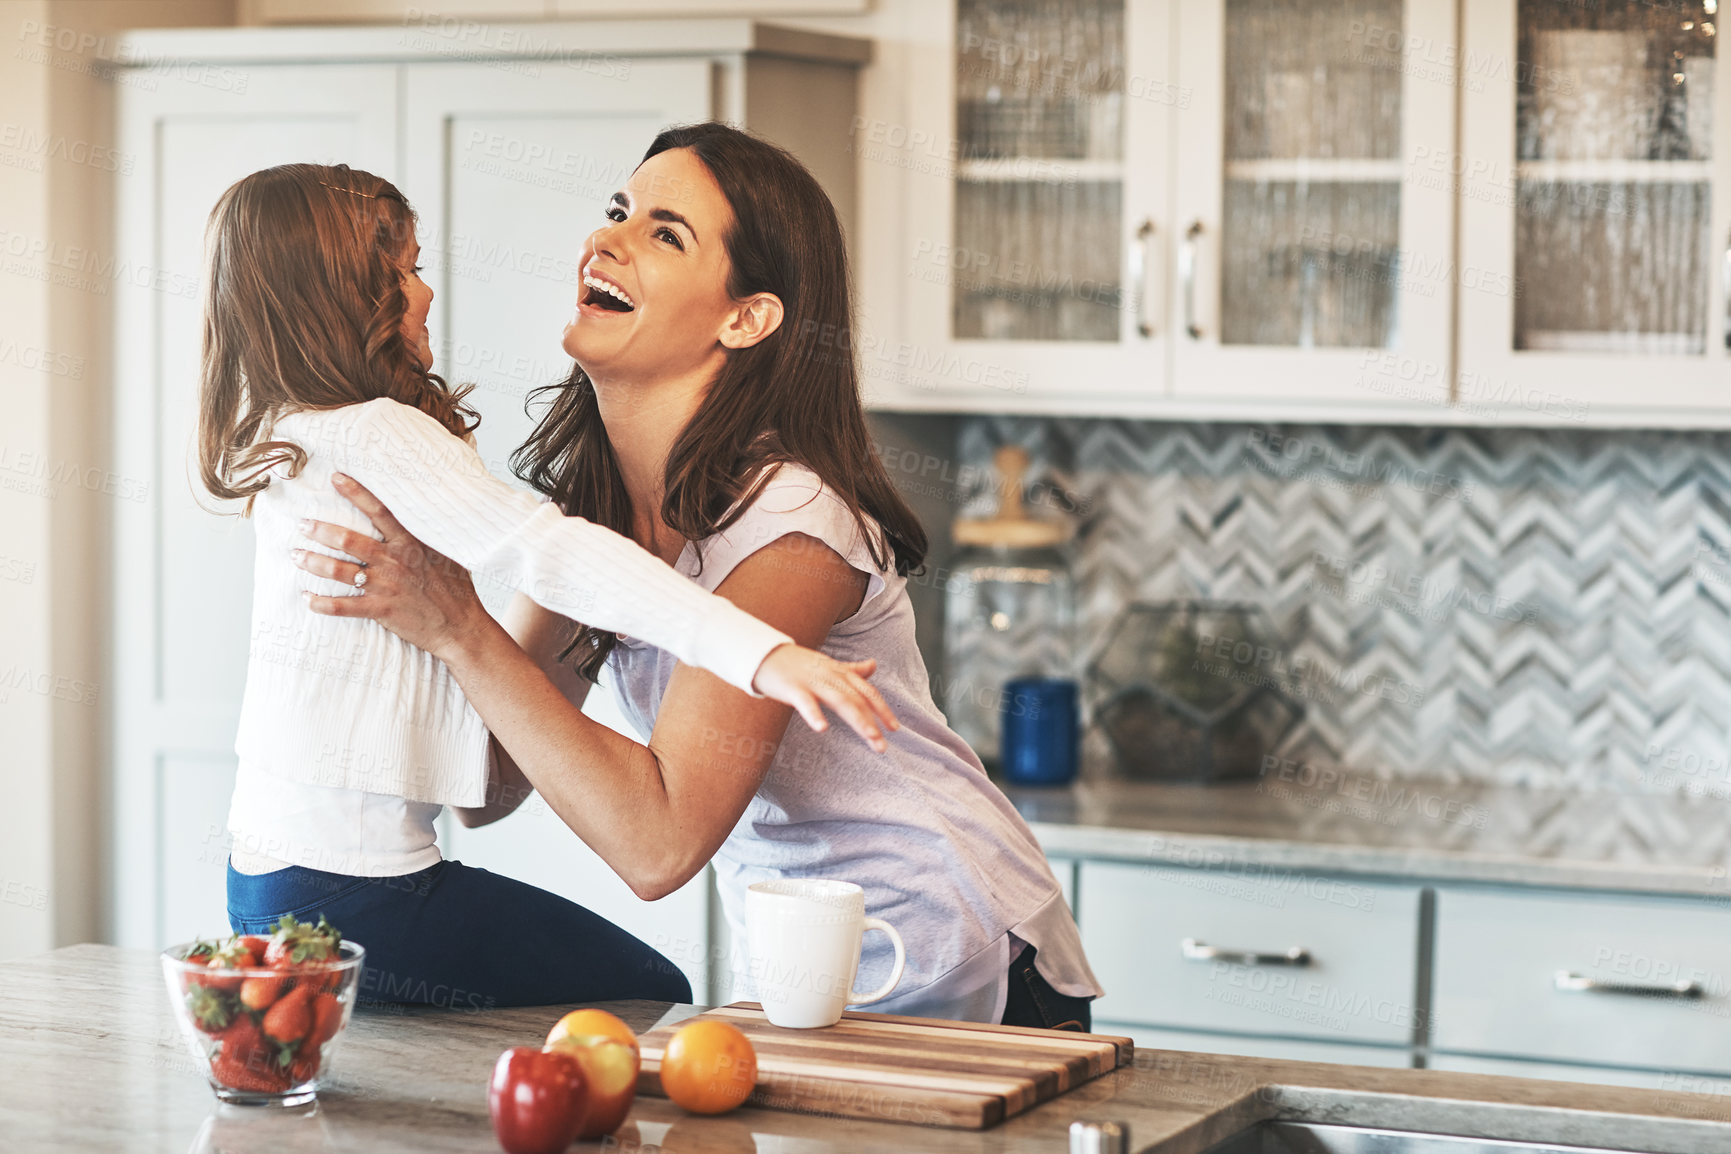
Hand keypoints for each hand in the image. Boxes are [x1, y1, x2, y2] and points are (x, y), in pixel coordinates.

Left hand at [291, 473, 487, 660]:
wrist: (460, 626)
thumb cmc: (456, 589)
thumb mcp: (448, 554)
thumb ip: (429, 535)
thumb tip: (423, 513)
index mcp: (410, 544)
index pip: (380, 512)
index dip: (357, 493)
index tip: (336, 478)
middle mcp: (394, 561)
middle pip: (349, 541)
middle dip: (321, 530)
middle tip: (302, 523)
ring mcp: (385, 586)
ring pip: (339, 571)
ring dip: (314, 562)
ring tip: (296, 555)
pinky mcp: (380, 610)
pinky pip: (342, 606)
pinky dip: (320, 603)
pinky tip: (307, 598)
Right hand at [751, 645, 899, 752]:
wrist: (764, 653)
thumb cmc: (797, 663)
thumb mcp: (828, 664)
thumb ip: (851, 668)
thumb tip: (874, 665)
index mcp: (839, 673)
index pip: (866, 692)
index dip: (882, 709)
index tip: (895, 728)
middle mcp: (830, 676)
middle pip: (857, 700)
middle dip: (872, 722)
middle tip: (882, 745)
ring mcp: (812, 681)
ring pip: (840, 701)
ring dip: (857, 719)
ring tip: (871, 737)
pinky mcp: (792, 688)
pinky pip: (805, 702)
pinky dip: (814, 714)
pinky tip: (822, 729)